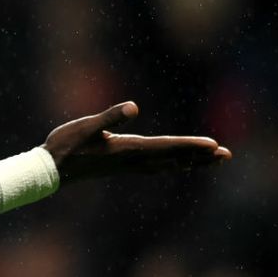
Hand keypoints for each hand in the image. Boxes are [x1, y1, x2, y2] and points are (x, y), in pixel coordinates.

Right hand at [42, 101, 231, 181]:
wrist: (50, 170)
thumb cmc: (66, 145)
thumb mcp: (86, 127)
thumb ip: (110, 116)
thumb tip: (133, 107)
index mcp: (128, 148)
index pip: (167, 146)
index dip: (191, 145)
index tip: (215, 145)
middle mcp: (132, 160)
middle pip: (174, 158)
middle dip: (200, 156)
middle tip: (227, 155)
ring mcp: (128, 165)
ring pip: (168, 165)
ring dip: (190, 162)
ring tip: (211, 160)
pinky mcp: (121, 166)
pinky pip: (156, 166)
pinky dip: (172, 165)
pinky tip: (176, 164)